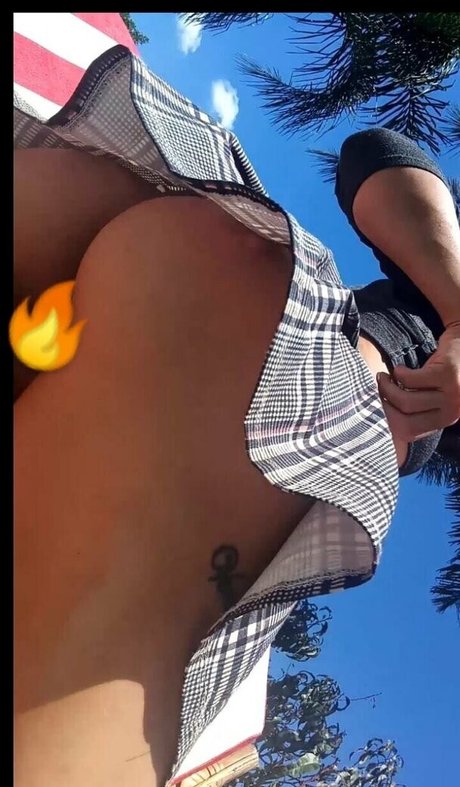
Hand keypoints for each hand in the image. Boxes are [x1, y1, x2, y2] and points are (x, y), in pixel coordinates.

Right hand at [377, 323, 459, 441]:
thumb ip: (415, 412)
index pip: (408, 433)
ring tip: (384, 377)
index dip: (388, 421)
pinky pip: (410, 380)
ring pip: (406, 401)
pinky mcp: (447, 374)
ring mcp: (452, 394)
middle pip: (404, 420)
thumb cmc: (443, 371)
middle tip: (379, 389)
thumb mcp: (431, 396)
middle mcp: (451, 411)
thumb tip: (385, 430)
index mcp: (445, 419)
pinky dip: (399, 373)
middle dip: (385, 405)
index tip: (378, 405)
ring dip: (388, 387)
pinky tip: (399, 368)